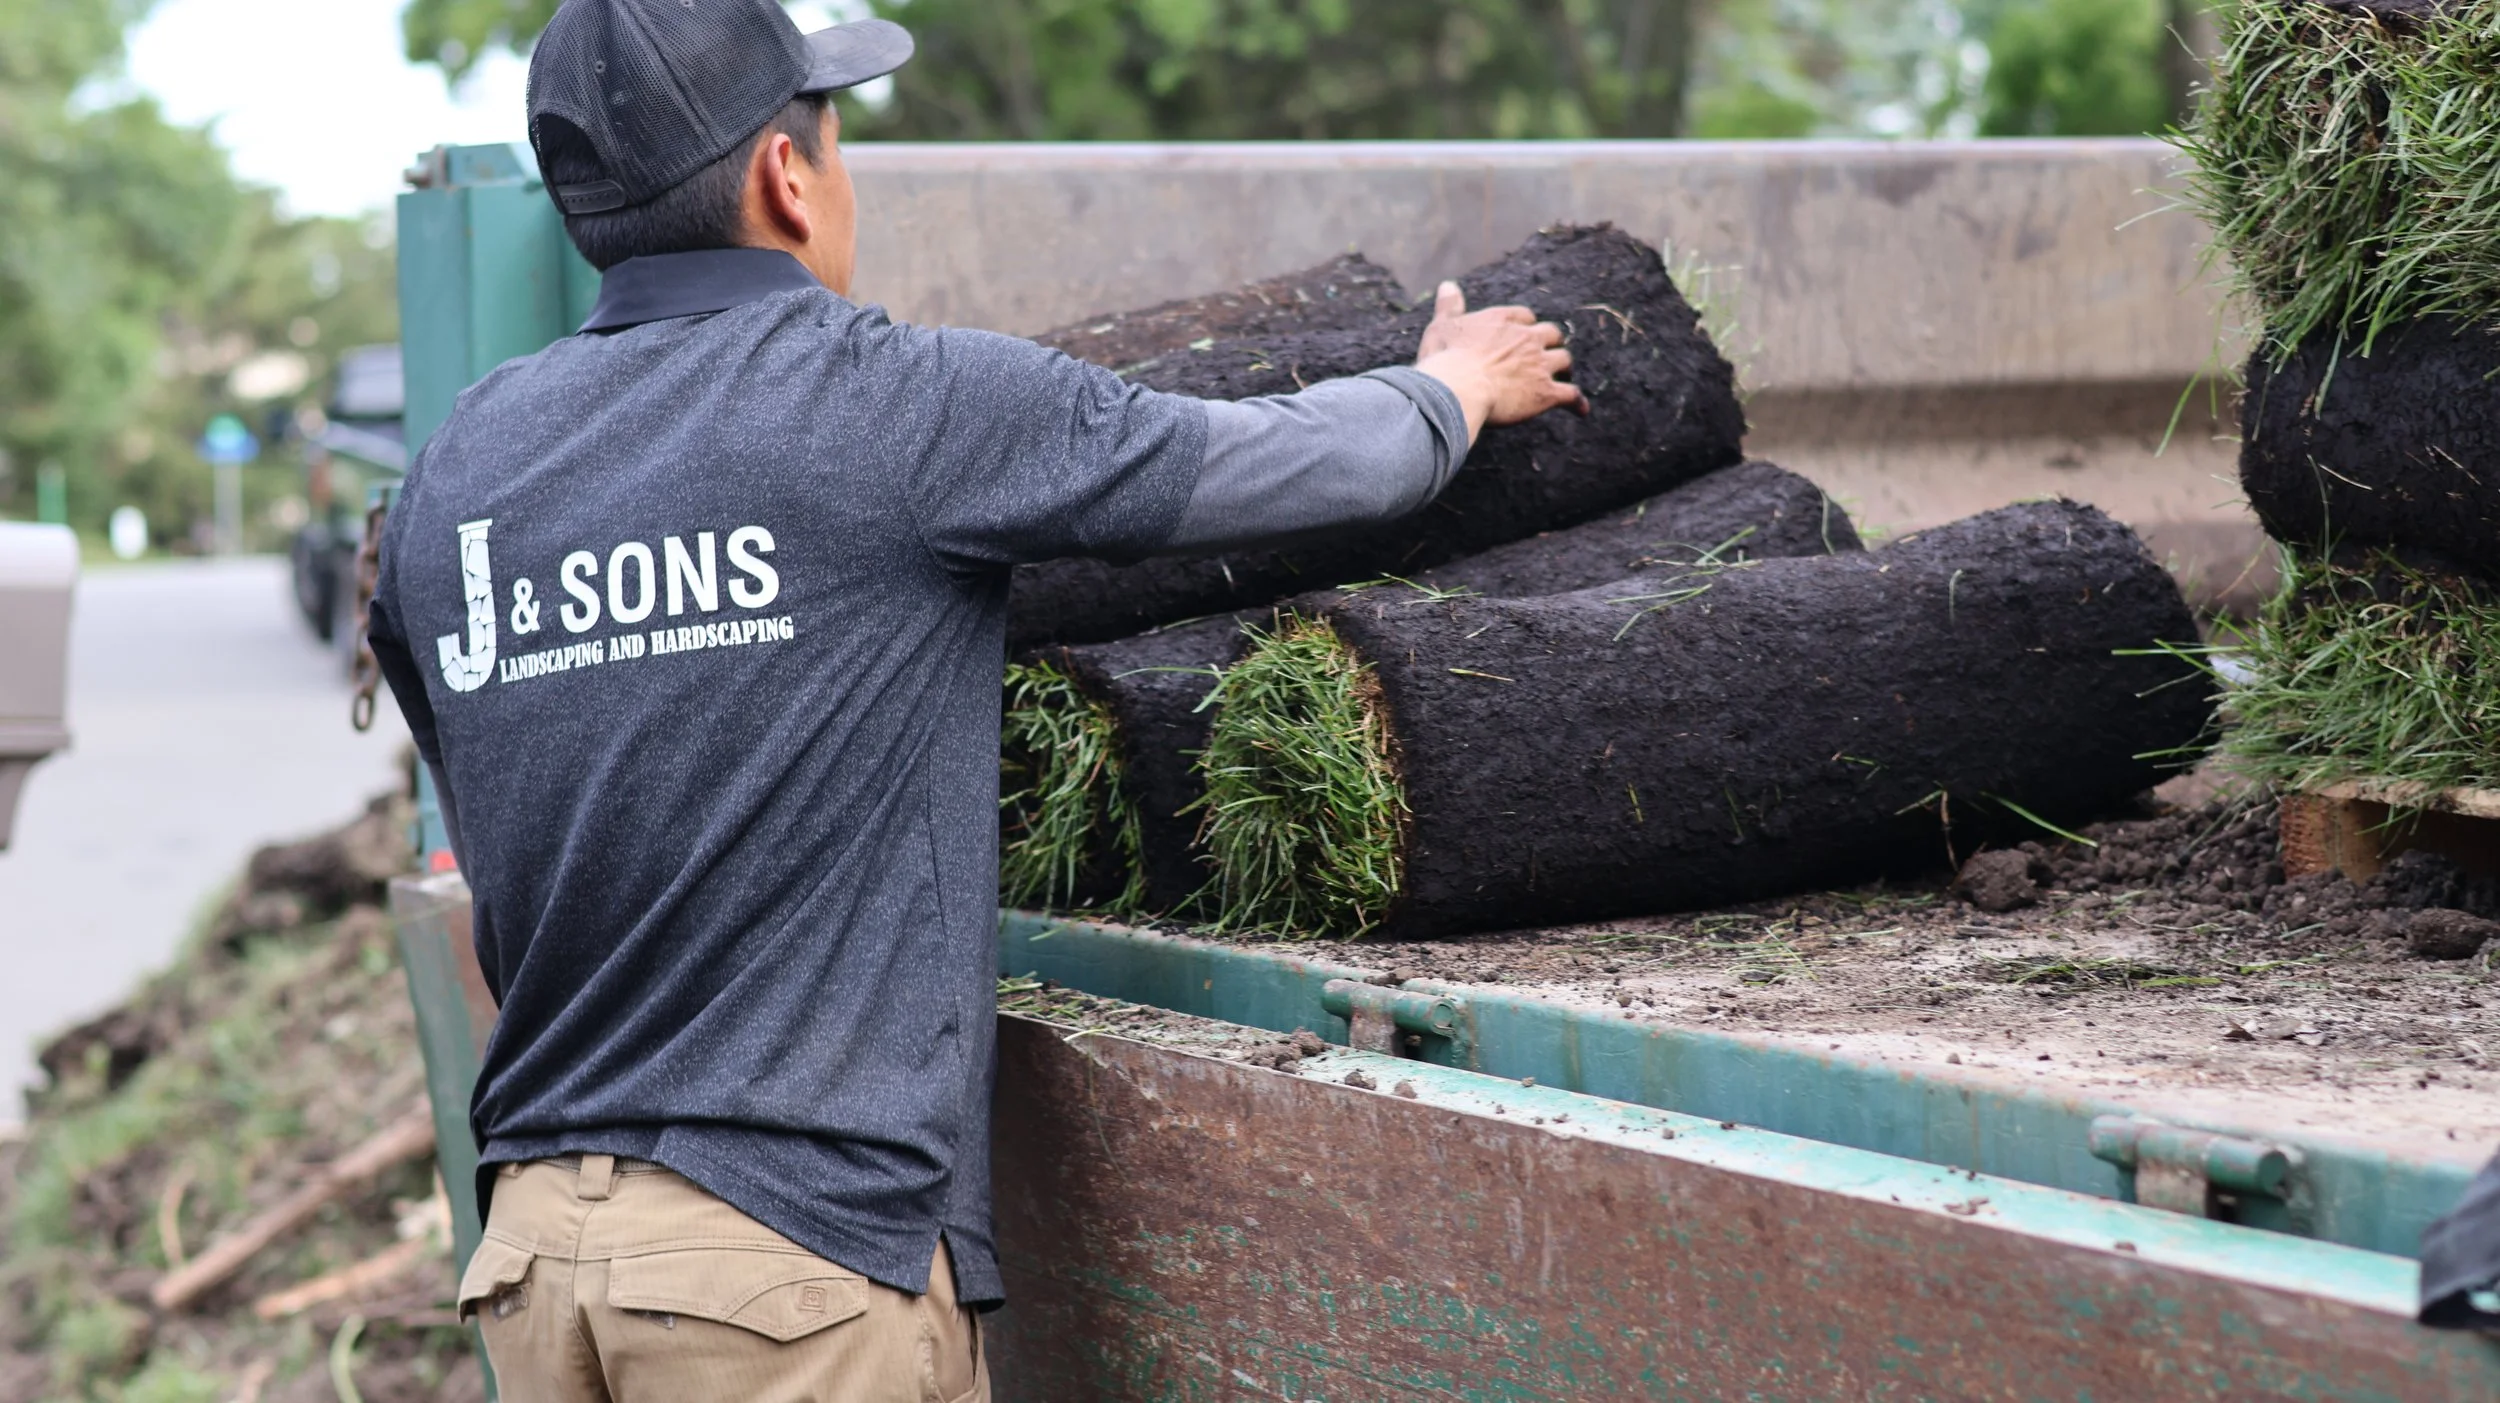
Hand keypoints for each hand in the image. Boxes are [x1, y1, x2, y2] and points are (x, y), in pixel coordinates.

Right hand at [1412, 281, 1586, 443]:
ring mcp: (1539, 365)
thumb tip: (1447, 285)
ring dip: (1564, 368)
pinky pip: (1571, 395)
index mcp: (1504, 320)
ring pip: (1564, 360)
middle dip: (1551, 343)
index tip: (1524, 334)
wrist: (1456, 388)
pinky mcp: (1545, 393)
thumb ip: (1450, 307)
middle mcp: (1527, 338)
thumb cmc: (1445, 358)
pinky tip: (1580, 410)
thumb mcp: (1442, 326)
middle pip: (1551, 335)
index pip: (1526, 317)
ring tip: (1564, 377)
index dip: (1527, 326)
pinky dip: (1577, 402)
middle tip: (1547, 354)